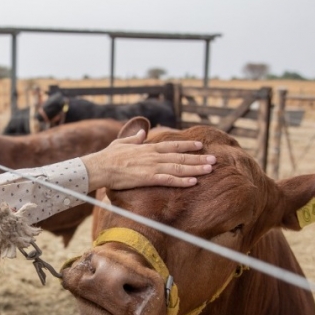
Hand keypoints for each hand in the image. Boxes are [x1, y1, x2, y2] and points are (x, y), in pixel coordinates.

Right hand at [81, 129, 215, 190]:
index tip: (200, 145)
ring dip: (195, 169)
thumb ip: (134, 138)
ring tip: (210, 169)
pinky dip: (182, 181)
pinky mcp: (148, 178)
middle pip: (180, 157)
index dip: (187, 145)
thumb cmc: (107, 156)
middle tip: (214, 159)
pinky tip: (194, 182)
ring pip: (178, 167)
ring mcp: (152, 167)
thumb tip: (143, 132)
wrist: (100, 167)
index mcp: (148, 148)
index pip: (172, 145)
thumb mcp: (122, 142)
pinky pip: (169, 180)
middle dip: (198, 158)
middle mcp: (153, 156)